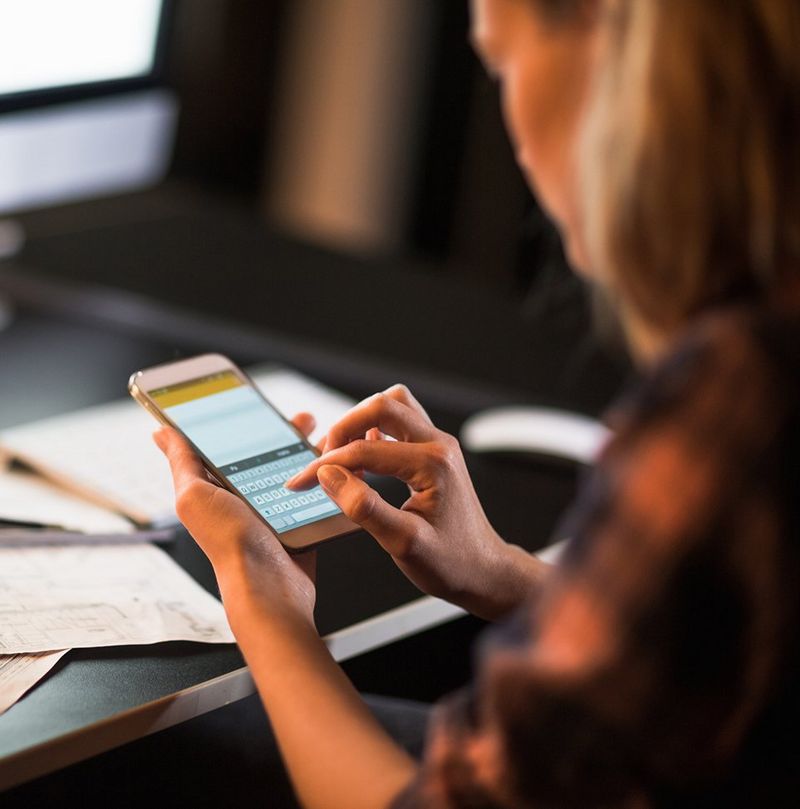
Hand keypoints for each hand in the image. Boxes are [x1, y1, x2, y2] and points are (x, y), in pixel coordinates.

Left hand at [154, 413, 318, 628]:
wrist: (269, 587)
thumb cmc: (230, 545)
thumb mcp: (194, 496)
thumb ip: (182, 462)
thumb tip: (161, 432)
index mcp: (215, 488)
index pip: (226, 444)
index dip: (239, 421)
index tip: (255, 399)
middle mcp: (243, 497)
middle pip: (265, 453)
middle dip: (282, 431)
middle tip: (301, 418)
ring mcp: (274, 509)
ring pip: (293, 469)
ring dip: (308, 450)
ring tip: (324, 436)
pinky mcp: (299, 521)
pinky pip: (313, 492)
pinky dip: (324, 476)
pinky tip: (336, 463)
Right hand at [288, 386, 538, 618]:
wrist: (484, 571)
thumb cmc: (451, 563)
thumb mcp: (402, 544)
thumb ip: (363, 508)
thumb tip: (329, 476)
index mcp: (432, 464)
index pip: (365, 449)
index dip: (325, 464)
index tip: (298, 482)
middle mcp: (439, 445)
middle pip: (382, 405)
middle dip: (343, 428)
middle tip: (320, 460)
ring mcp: (440, 445)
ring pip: (394, 406)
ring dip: (361, 422)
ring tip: (340, 454)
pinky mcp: (436, 452)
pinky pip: (402, 422)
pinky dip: (376, 430)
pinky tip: (363, 458)